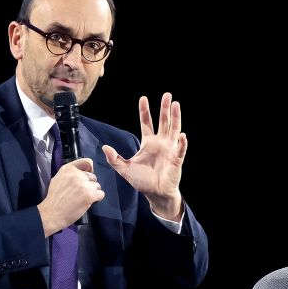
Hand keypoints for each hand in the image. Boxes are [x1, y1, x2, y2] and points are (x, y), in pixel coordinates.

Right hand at [38, 157, 102, 235]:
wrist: (52, 213)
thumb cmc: (55, 198)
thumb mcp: (58, 179)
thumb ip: (71, 174)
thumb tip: (83, 172)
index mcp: (68, 169)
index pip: (87, 162)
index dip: (90, 169)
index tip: (88, 175)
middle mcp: (76, 174)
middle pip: (93, 176)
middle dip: (89, 184)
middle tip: (81, 192)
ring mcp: (83, 184)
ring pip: (97, 186)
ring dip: (93, 192)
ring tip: (83, 198)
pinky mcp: (89, 195)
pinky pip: (101, 194)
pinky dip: (97, 198)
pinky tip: (88, 202)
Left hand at [101, 94, 185, 220]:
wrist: (155, 193)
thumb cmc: (142, 181)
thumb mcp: (124, 169)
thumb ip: (114, 159)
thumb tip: (105, 147)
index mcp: (148, 143)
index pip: (147, 123)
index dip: (145, 111)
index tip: (144, 98)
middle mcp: (160, 143)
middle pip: (163, 122)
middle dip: (165, 108)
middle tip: (167, 95)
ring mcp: (170, 150)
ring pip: (174, 130)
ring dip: (175, 118)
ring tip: (176, 105)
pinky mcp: (176, 160)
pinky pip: (180, 150)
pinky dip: (182, 143)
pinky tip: (182, 135)